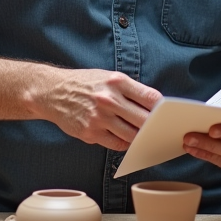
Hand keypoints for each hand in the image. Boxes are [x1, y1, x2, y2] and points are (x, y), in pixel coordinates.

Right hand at [40, 69, 160, 151]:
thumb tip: (154, 107)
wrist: (52, 92)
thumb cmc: (85, 84)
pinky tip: (127, 139)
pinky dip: (124, 143)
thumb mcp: (108, 77)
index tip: (168, 115)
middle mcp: (108, 99)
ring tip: (146, 138)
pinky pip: (116, 143)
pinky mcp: (89, 133)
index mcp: (116, 82)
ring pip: (131, 135)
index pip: (150, 97)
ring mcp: (99, 118)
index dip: (163, 109)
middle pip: (144, 119)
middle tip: (162, 131)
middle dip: (155, 127)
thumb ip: (130, 90)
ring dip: (141, 138)